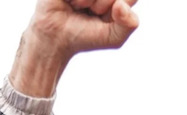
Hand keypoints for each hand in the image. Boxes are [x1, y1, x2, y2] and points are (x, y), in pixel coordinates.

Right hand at [11, 0, 139, 95]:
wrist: (56, 39)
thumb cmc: (86, 36)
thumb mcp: (114, 37)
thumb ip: (130, 24)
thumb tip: (120, 4)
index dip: (119, 8)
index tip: (106, 16)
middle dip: (103, 4)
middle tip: (92, 11)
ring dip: (88, 1)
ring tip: (79, 6)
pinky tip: (70, 2)